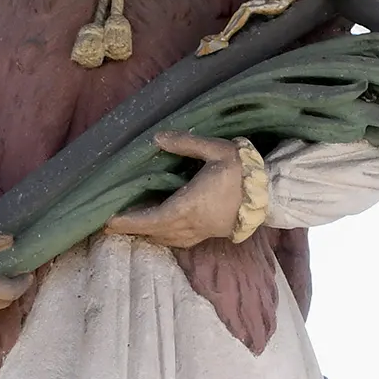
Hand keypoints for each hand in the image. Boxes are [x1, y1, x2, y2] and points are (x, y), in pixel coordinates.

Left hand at [104, 132, 244, 249]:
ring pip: (166, 238)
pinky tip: (157, 228)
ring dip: (146, 233)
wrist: (269, 193)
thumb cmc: (243, 170)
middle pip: (154, 231)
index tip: (109, 222)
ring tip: (129, 224)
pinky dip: (162, 235)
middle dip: (132, 229)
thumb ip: (186, 144)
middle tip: (109, 225)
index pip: (152, 219)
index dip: (130, 222)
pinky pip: (178, 240)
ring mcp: (200, 231)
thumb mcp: (216, 150)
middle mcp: (192, 224)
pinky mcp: (208, 233)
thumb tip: (157, 138)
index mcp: (190, 205)